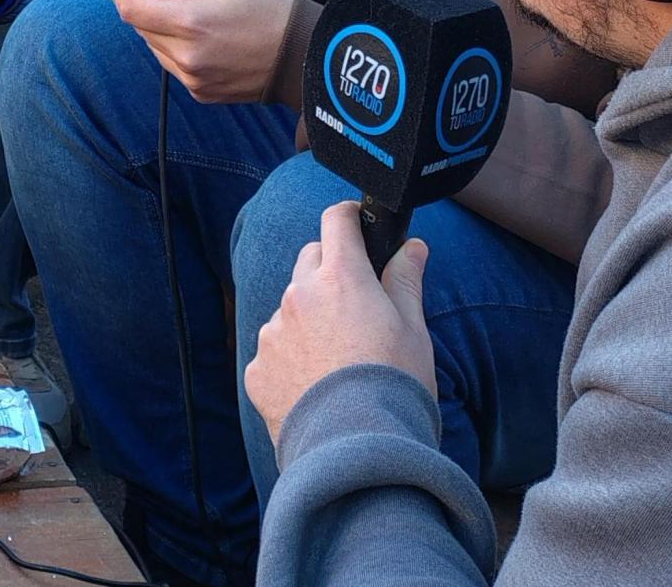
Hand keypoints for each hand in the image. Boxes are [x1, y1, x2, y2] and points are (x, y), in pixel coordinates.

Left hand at [108, 0, 292, 102]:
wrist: (303, 57)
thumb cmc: (271, 9)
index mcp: (192, 23)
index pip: (134, 12)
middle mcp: (187, 56)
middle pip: (142, 31)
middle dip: (144, 10)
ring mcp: (194, 79)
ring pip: (156, 49)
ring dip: (160, 31)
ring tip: (188, 14)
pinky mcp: (202, 93)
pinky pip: (175, 66)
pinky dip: (177, 50)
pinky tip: (201, 38)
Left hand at [244, 201, 433, 448]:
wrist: (358, 454)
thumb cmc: (395, 388)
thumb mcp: (414, 330)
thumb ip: (405, 280)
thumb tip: (412, 245)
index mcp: (341, 277)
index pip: (336, 221)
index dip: (349, 217)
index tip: (356, 221)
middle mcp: (299, 295)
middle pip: (310, 259)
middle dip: (330, 269)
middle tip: (355, 302)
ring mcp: (274, 332)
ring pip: (290, 306)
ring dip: (308, 317)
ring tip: (338, 359)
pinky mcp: (258, 368)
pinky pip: (274, 350)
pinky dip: (291, 358)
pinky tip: (315, 387)